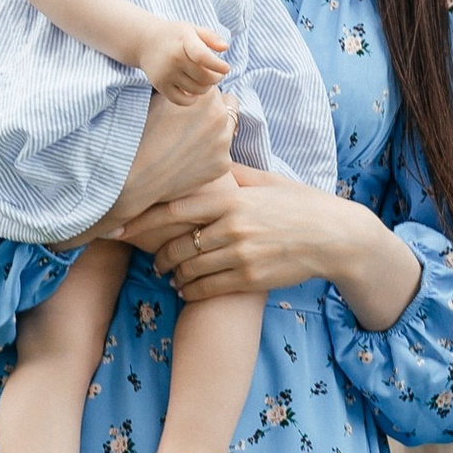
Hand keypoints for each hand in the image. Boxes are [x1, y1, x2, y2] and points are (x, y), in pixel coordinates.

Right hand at [81, 85, 233, 235]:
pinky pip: (222, 153)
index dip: (202, 94)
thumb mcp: (160, 101)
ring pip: (228, 130)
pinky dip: (211, 154)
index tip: (193, 102)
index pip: (213, 86)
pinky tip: (191, 159)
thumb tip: (193, 84)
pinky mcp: (223, 164)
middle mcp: (221, 116)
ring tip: (191, 141)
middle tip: (193, 122)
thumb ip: (183, 91)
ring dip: (216, 131)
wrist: (137, 174)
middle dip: (214, 110)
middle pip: (228, 104)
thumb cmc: (143, 134)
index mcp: (206, 96)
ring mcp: (224, 142)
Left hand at [135, 168, 422, 329]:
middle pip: (177, 246)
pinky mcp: (249, 280)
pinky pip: (206, 290)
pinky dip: (190, 291)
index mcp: (232, 200)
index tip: (118, 228)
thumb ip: (232, 175)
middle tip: (151, 259)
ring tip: (170, 275)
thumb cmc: (299, 204)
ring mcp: (241, 256)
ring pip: (189, 271)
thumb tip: (206, 160)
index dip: (141, 222)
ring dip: (174, 275)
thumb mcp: (266, 181)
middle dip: (158, 255)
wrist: (334, 237)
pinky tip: (187, 289)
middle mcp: (232, 228)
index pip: (174, 211)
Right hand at [136, 16, 231, 105]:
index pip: (203, 57)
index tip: (226, 68)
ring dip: (206, 88)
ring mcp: (166, 74)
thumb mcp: (192, 29)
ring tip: (206, 81)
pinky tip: (194, 92)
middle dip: (216, 78)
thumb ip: (211, 37)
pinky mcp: (160, 85)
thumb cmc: (174, 36)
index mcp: (184, 42)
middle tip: (218, 75)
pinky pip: (180, 100)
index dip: (218, 65)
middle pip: (204, 77)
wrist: (145, 42)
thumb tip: (225, 48)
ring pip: (195, 90)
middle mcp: (174, 59)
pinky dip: (191, 100)